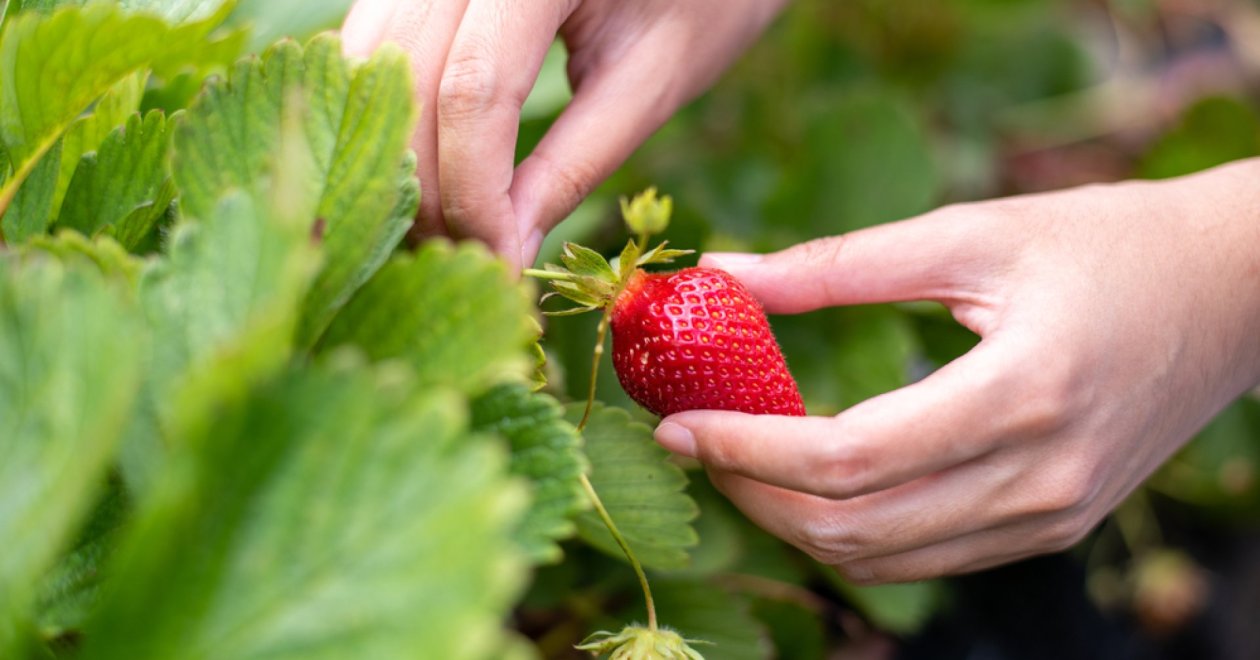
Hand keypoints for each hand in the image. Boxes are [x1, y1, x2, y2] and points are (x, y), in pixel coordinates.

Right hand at [341, 0, 784, 269]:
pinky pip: (375, 48)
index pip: (473, 89)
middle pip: (405, 82)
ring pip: (371, 66)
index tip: (501, 263)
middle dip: (427, 190)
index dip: (474, 192)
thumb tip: (502, 250)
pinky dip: (394, 120)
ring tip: (450, 229)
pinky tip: (428, 176)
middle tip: (470, 265)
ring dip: (398, 160)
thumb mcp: (652, 80)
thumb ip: (574, 164)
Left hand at [654, 159, 1259, 583]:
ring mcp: (1050, 516)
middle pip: (854, 528)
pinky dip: (854, 532)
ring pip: (884, 561)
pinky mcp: (1053, 527)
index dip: (745, 449)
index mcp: (1021, 394)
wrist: (1231, 292)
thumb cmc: (1105, 243)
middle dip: (751, 494)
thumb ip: (838, 265)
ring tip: (738, 462)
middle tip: (692, 442)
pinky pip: (927, 557)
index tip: (676, 424)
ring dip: (793, 523)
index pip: (849, 459)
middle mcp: (1039, 478)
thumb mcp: (971, 234)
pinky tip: (813, 484)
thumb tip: (726, 275)